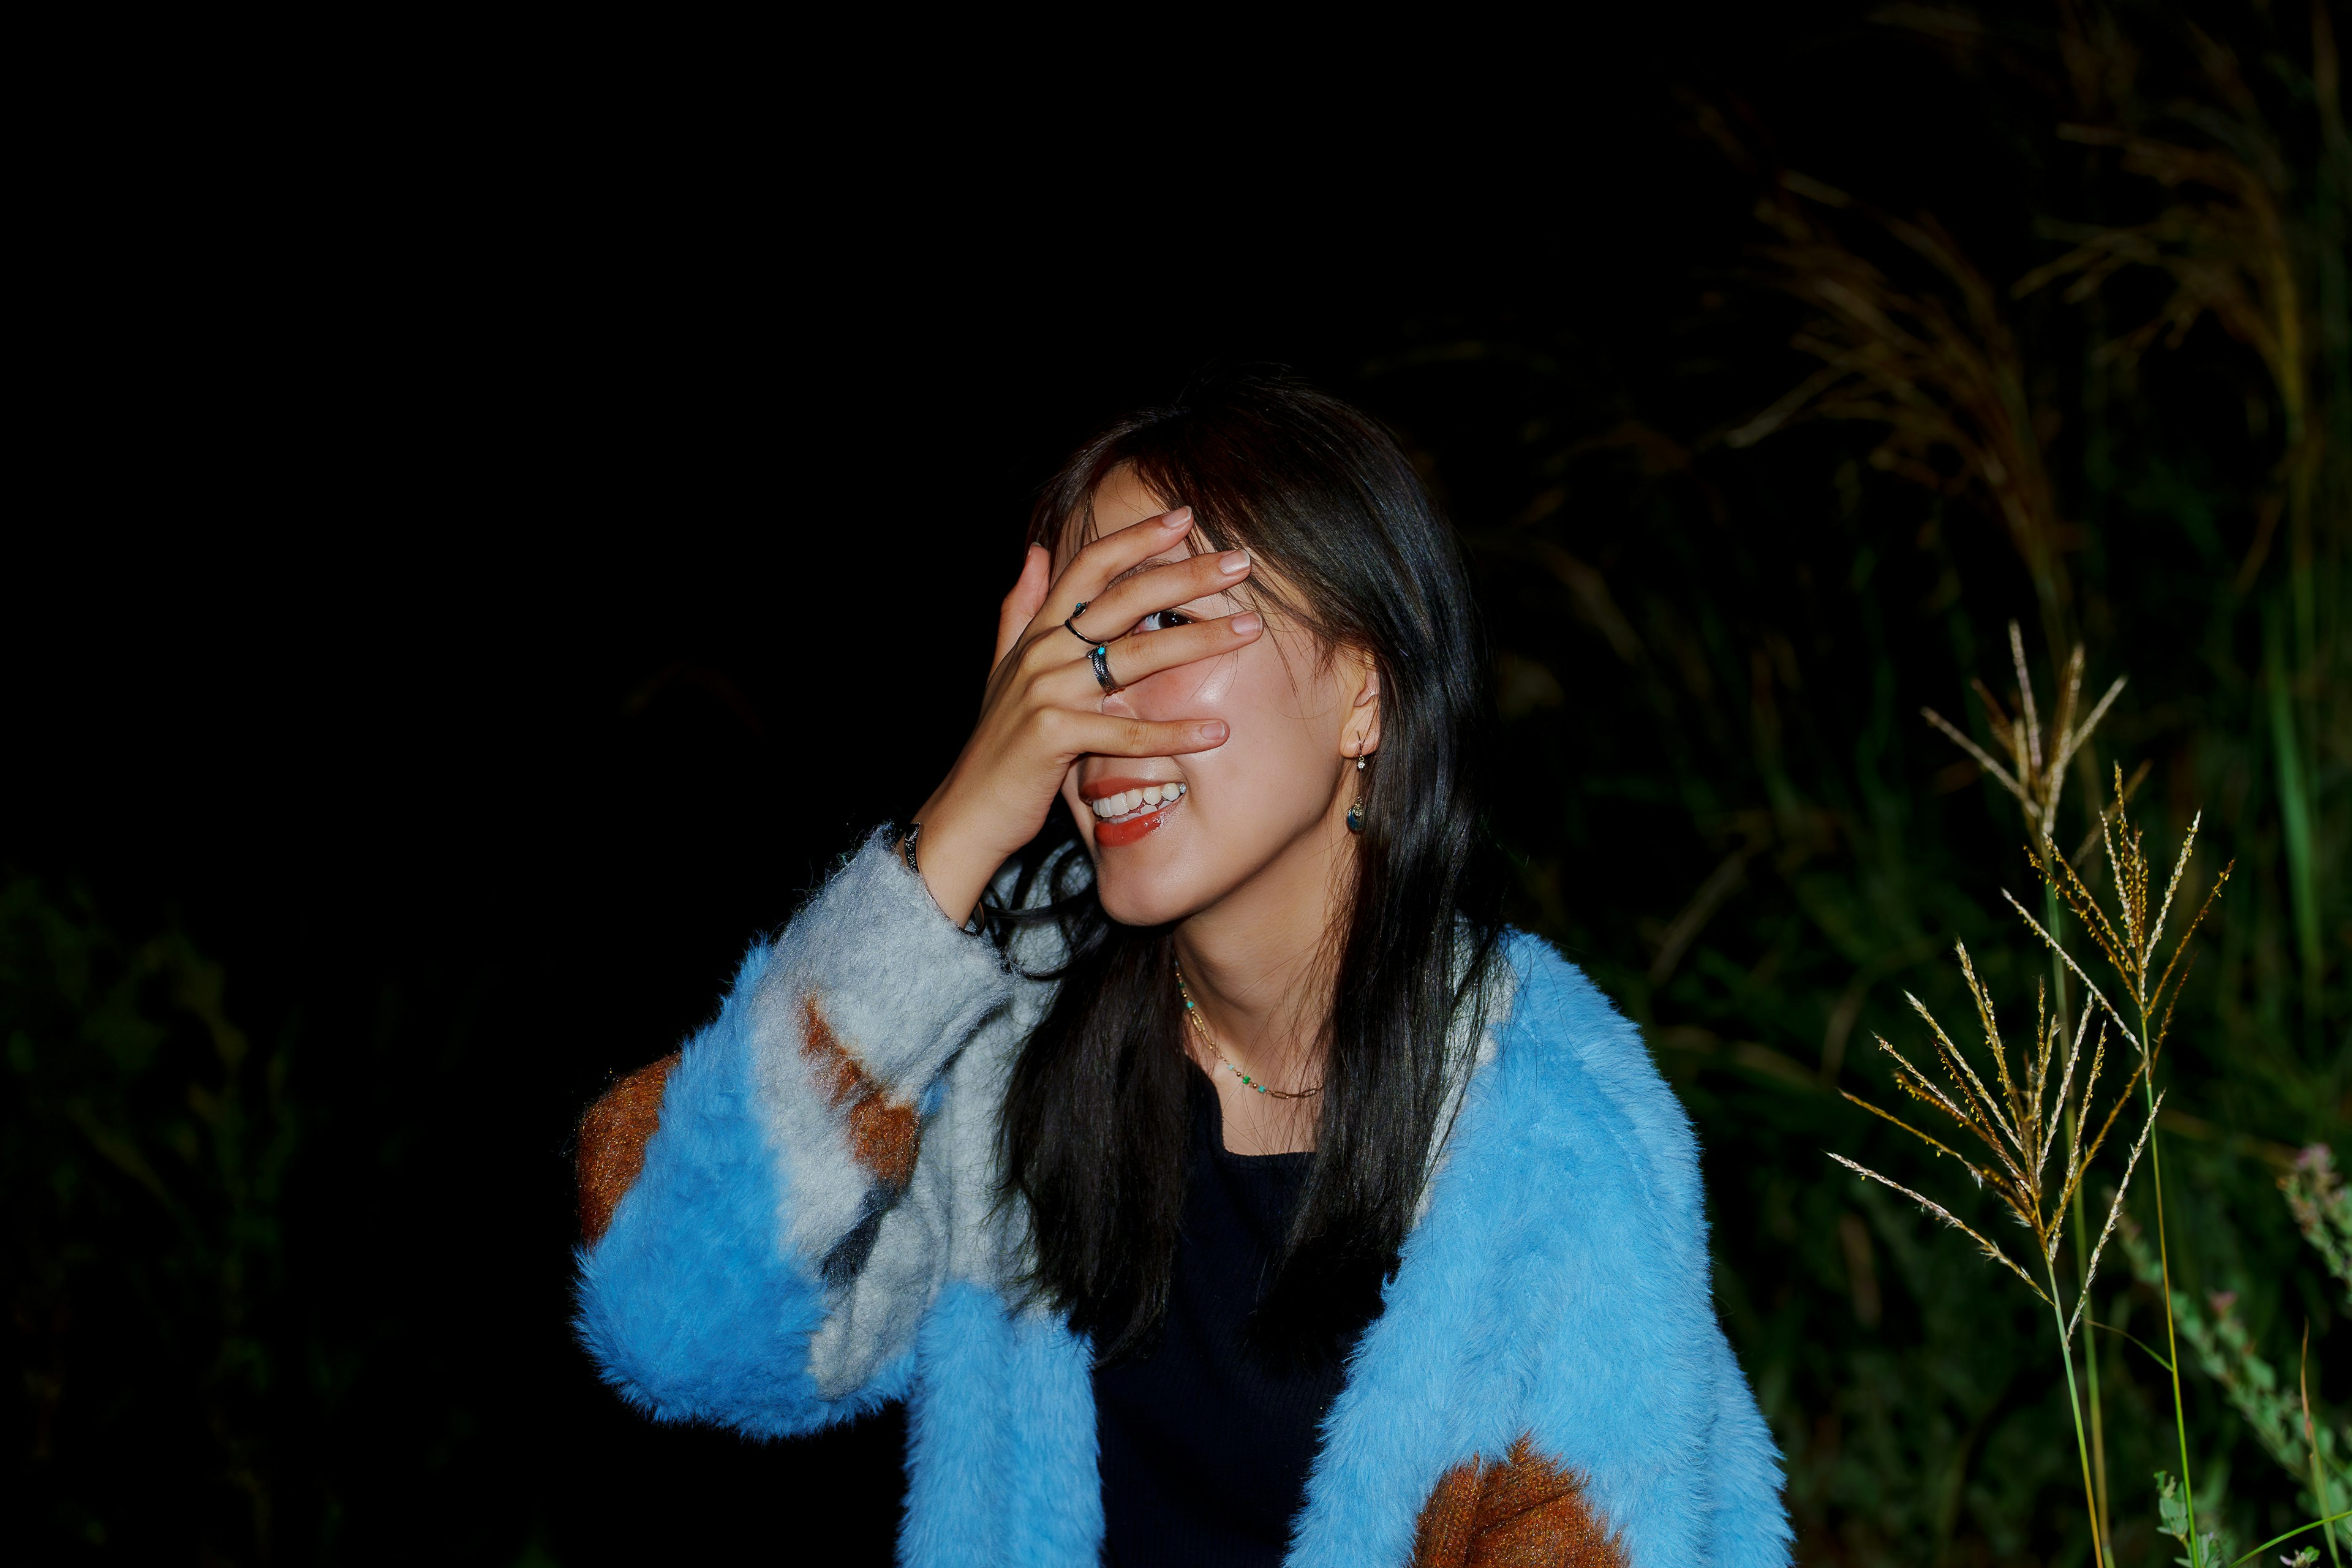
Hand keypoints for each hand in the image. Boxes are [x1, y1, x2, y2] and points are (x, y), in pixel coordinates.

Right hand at [910, 507, 1261, 923]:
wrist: (969, 809)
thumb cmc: (998, 742)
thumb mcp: (1003, 667)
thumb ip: (1021, 608)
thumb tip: (1034, 551)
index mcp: (1038, 632)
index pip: (1090, 566)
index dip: (1136, 536)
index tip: (1184, 516)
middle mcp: (1044, 652)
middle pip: (1124, 598)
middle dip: (1187, 575)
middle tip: (1241, 561)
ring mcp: (1048, 692)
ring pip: (1135, 655)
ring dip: (1198, 640)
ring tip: (1249, 629)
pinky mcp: (1056, 737)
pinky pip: (1127, 732)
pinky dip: (1174, 732)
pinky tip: (1217, 730)